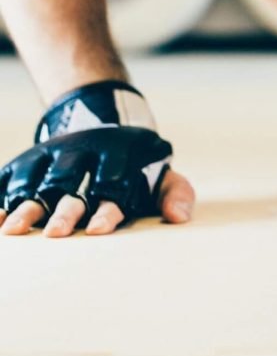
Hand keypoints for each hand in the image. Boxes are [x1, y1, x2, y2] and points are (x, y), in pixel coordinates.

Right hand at [0, 166, 194, 237]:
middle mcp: (82, 153)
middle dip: (64, 209)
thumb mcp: (160, 171)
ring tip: (14, 231)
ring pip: (35, 181)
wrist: (104, 121)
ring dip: (26, 205)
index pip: (113, 183)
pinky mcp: (28, 160)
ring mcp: (52, 155)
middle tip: (56, 234)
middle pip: (70, 184)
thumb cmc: (136, 164)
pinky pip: (9, 178)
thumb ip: (175, 192)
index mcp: (119, 155)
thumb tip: (180, 218)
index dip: (107, 207)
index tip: (99, 230)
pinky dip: (2, 197)